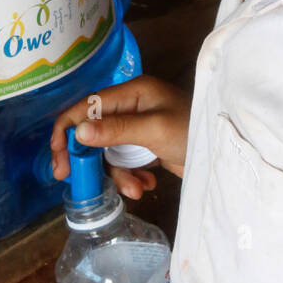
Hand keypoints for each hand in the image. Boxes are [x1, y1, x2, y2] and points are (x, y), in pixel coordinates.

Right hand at [50, 76, 191, 196]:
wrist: (224, 153)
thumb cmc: (193, 130)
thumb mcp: (154, 130)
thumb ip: (116, 130)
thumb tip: (79, 131)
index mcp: (132, 92)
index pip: (87, 105)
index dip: (67, 128)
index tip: (58, 156)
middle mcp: (131, 107)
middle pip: (93, 130)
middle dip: (86, 156)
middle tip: (71, 179)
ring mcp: (139, 128)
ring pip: (109, 152)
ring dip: (118, 174)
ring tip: (135, 189)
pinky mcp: (147, 148)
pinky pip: (126, 163)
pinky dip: (132, 177)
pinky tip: (147, 185)